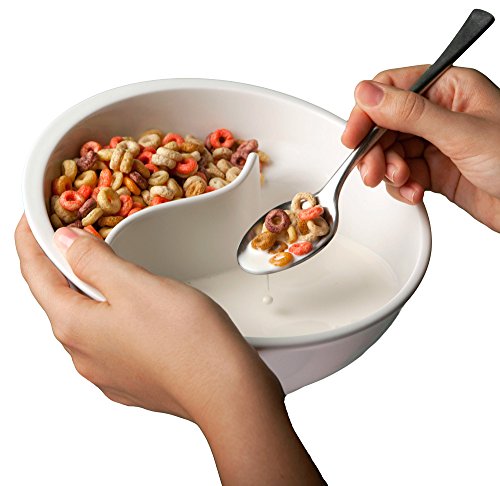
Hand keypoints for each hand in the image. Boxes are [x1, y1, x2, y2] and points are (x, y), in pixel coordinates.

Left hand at [15, 216, 324, 484]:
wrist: (224, 390)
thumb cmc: (185, 339)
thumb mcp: (134, 284)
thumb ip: (92, 260)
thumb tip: (65, 243)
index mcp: (74, 326)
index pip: (35, 274)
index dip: (30, 241)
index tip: (32, 219)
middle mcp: (82, 354)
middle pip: (60, 298)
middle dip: (63, 265)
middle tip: (76, 236)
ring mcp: (107, 371)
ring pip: (89, 318)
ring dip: (93, 290)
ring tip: (111, 269)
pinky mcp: (132, 378)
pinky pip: (112, 338)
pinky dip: (115, 314)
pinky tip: (137, 306)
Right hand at [342, 66, 499, 230]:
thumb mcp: (461, 133)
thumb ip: (411, 113)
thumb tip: (368, 93)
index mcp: (449, 89)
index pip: (391, 88)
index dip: (367, 112)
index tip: (353, 137)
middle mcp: (439, 114)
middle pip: (385, 125)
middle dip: (376, 150)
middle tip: (373, 170)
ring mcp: (435, 143)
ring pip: (389, 152)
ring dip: (389, 171)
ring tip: (405, 182)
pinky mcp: (433, 171)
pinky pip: (401, 175)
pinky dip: (402, 187)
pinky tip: (415, 192)